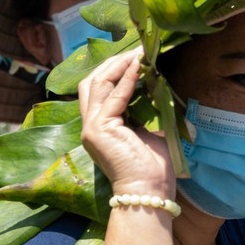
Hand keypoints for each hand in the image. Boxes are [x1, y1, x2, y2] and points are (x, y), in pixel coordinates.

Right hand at [78, 49, 174, 197]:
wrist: (149, 193)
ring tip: (138, 54)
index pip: (98, 89)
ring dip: (119, 65)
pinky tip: (139, 67)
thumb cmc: (152, 167)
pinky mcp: (99, 129)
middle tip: (135, 50)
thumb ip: (144, 109)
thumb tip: (155, 84)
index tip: (135, 56)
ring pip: (97, 83)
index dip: (114, 70)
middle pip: (91, 82)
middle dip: (112, 62)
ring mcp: (92, 127)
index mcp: (99, 127)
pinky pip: (113, 95)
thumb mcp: (148, 130)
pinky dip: (127, 78)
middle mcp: (90, 125)